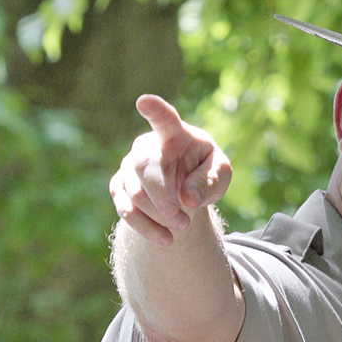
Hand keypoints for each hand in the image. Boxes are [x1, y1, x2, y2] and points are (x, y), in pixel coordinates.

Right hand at [111, 94, 231, 246]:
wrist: (185, 185)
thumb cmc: (205, 169)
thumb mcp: (221, 173)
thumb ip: (210, 181)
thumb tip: (187, 200)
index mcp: (174, 134)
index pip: (164, 119)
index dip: (155, 110)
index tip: (144, 101)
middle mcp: (146, 146)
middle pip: (144, 166)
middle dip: (161, 196)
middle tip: (183, 220)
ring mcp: (129, 166)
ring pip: (132, 192)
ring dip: (157, 215)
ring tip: (183, 227)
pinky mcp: (120, 188)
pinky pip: (125, 209)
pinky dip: (145, 228)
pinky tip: (166, 240)